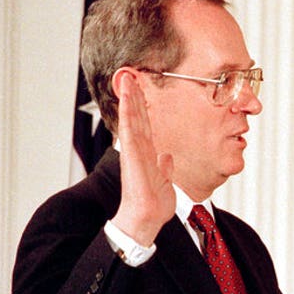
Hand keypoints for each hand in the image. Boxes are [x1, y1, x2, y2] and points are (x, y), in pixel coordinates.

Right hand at [110, 69, 174, 246]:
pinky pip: (131, 132)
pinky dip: (129, 115)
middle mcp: (138, 150)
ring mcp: (134, 153)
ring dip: (129, 99)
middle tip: (130, 75)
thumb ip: (164, 167)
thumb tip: (167, 156)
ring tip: (127, 80)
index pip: (144, 124)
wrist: (147, 218)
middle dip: (133, 96)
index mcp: (146, 154)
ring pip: (131, 120)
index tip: (140, 89)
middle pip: (136, 117)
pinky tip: (128, 102)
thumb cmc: (154, 204)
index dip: (142, 106)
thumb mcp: (164, 180)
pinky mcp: (134, 158)